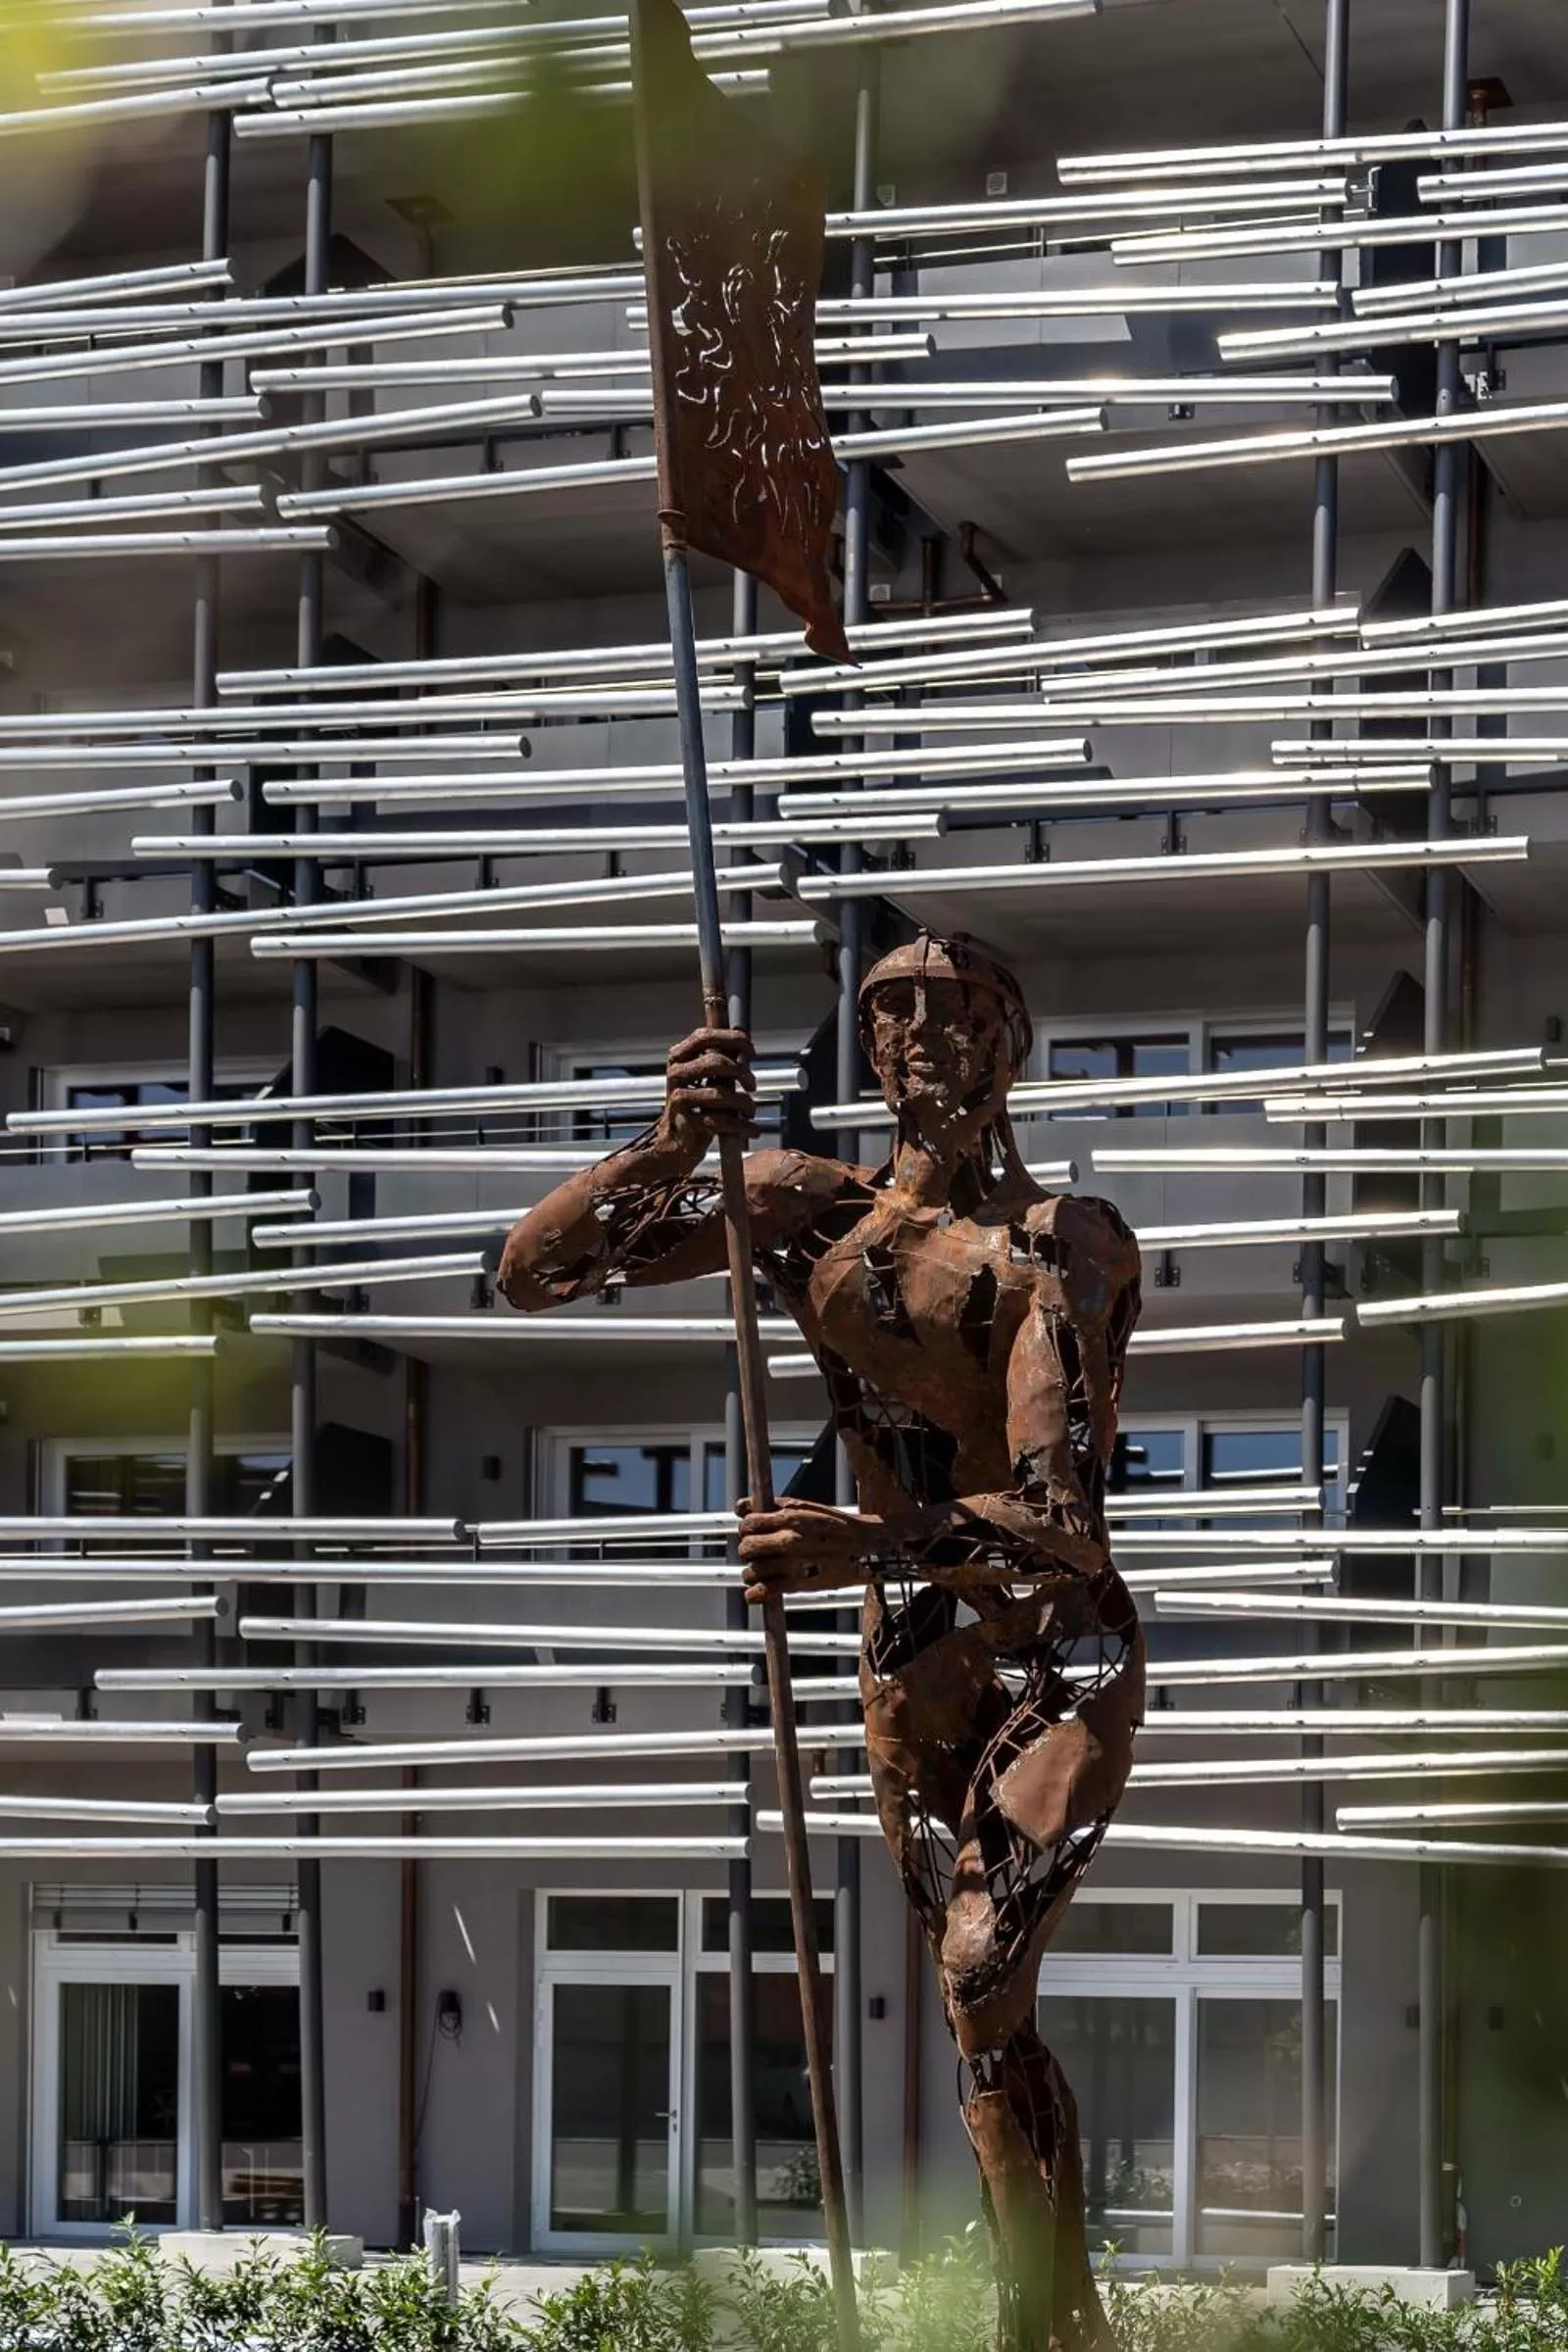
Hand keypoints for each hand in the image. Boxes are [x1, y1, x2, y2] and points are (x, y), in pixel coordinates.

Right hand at [655, 1026, 757, 1158]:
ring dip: (745, 1102)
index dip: (733, 1038)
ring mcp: (679, 1099)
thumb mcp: (706, 1075)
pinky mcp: (687, 1123)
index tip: (751, 1051)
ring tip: (751, 1109)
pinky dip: (743, 1125)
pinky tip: (753, 1129)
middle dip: (742, 1072)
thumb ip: (721, 1056)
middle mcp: (676, 1074)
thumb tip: (743, 1038)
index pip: (705, 1036)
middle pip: (715, 1062)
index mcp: (679, 1057)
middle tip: (752, 1084)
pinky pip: (721, 1121)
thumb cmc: (697, 1103)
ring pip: (720, 1094)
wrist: (676, 1139)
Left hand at [739, 1498, 882, 1601]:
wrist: (866, 1546)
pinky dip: (755, 1594)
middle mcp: (789, 1540)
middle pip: (746, 1547)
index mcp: (790, 1518)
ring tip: (760, 1572)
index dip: (747, 1528)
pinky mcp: (799, 1584)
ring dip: (752, 1573)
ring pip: (751, 1571)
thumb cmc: (834, 1525)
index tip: (753, 1532)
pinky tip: (756, 1592)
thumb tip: (740, 1506)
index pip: (748, 1523)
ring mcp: (793, 1564)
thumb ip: (771, 1506)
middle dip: (748, 1550)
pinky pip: (763, 1592)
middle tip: (758, 1552)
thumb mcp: (804, 1507)